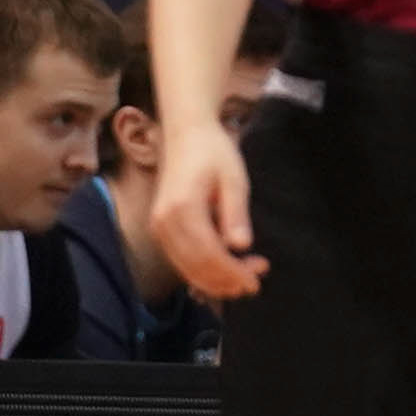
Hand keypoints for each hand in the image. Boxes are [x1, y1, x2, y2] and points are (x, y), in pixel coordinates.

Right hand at [150, 116, 265, 301]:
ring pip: (187, 268)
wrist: (186, 133)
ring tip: (246, 278)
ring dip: (215, 280)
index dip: (232, 273)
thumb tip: (241, 246)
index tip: (256, 281)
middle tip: (256, 282)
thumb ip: (235, 213)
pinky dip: (203, 271)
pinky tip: (226, 269)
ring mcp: (159, 227)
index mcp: (182, 208)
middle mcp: (164, 222)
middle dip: (226, 281)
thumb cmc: (214, 153)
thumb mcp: (234, 179)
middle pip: (196, 266)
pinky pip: (181, 260)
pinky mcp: (161, 229)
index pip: (208, 254)